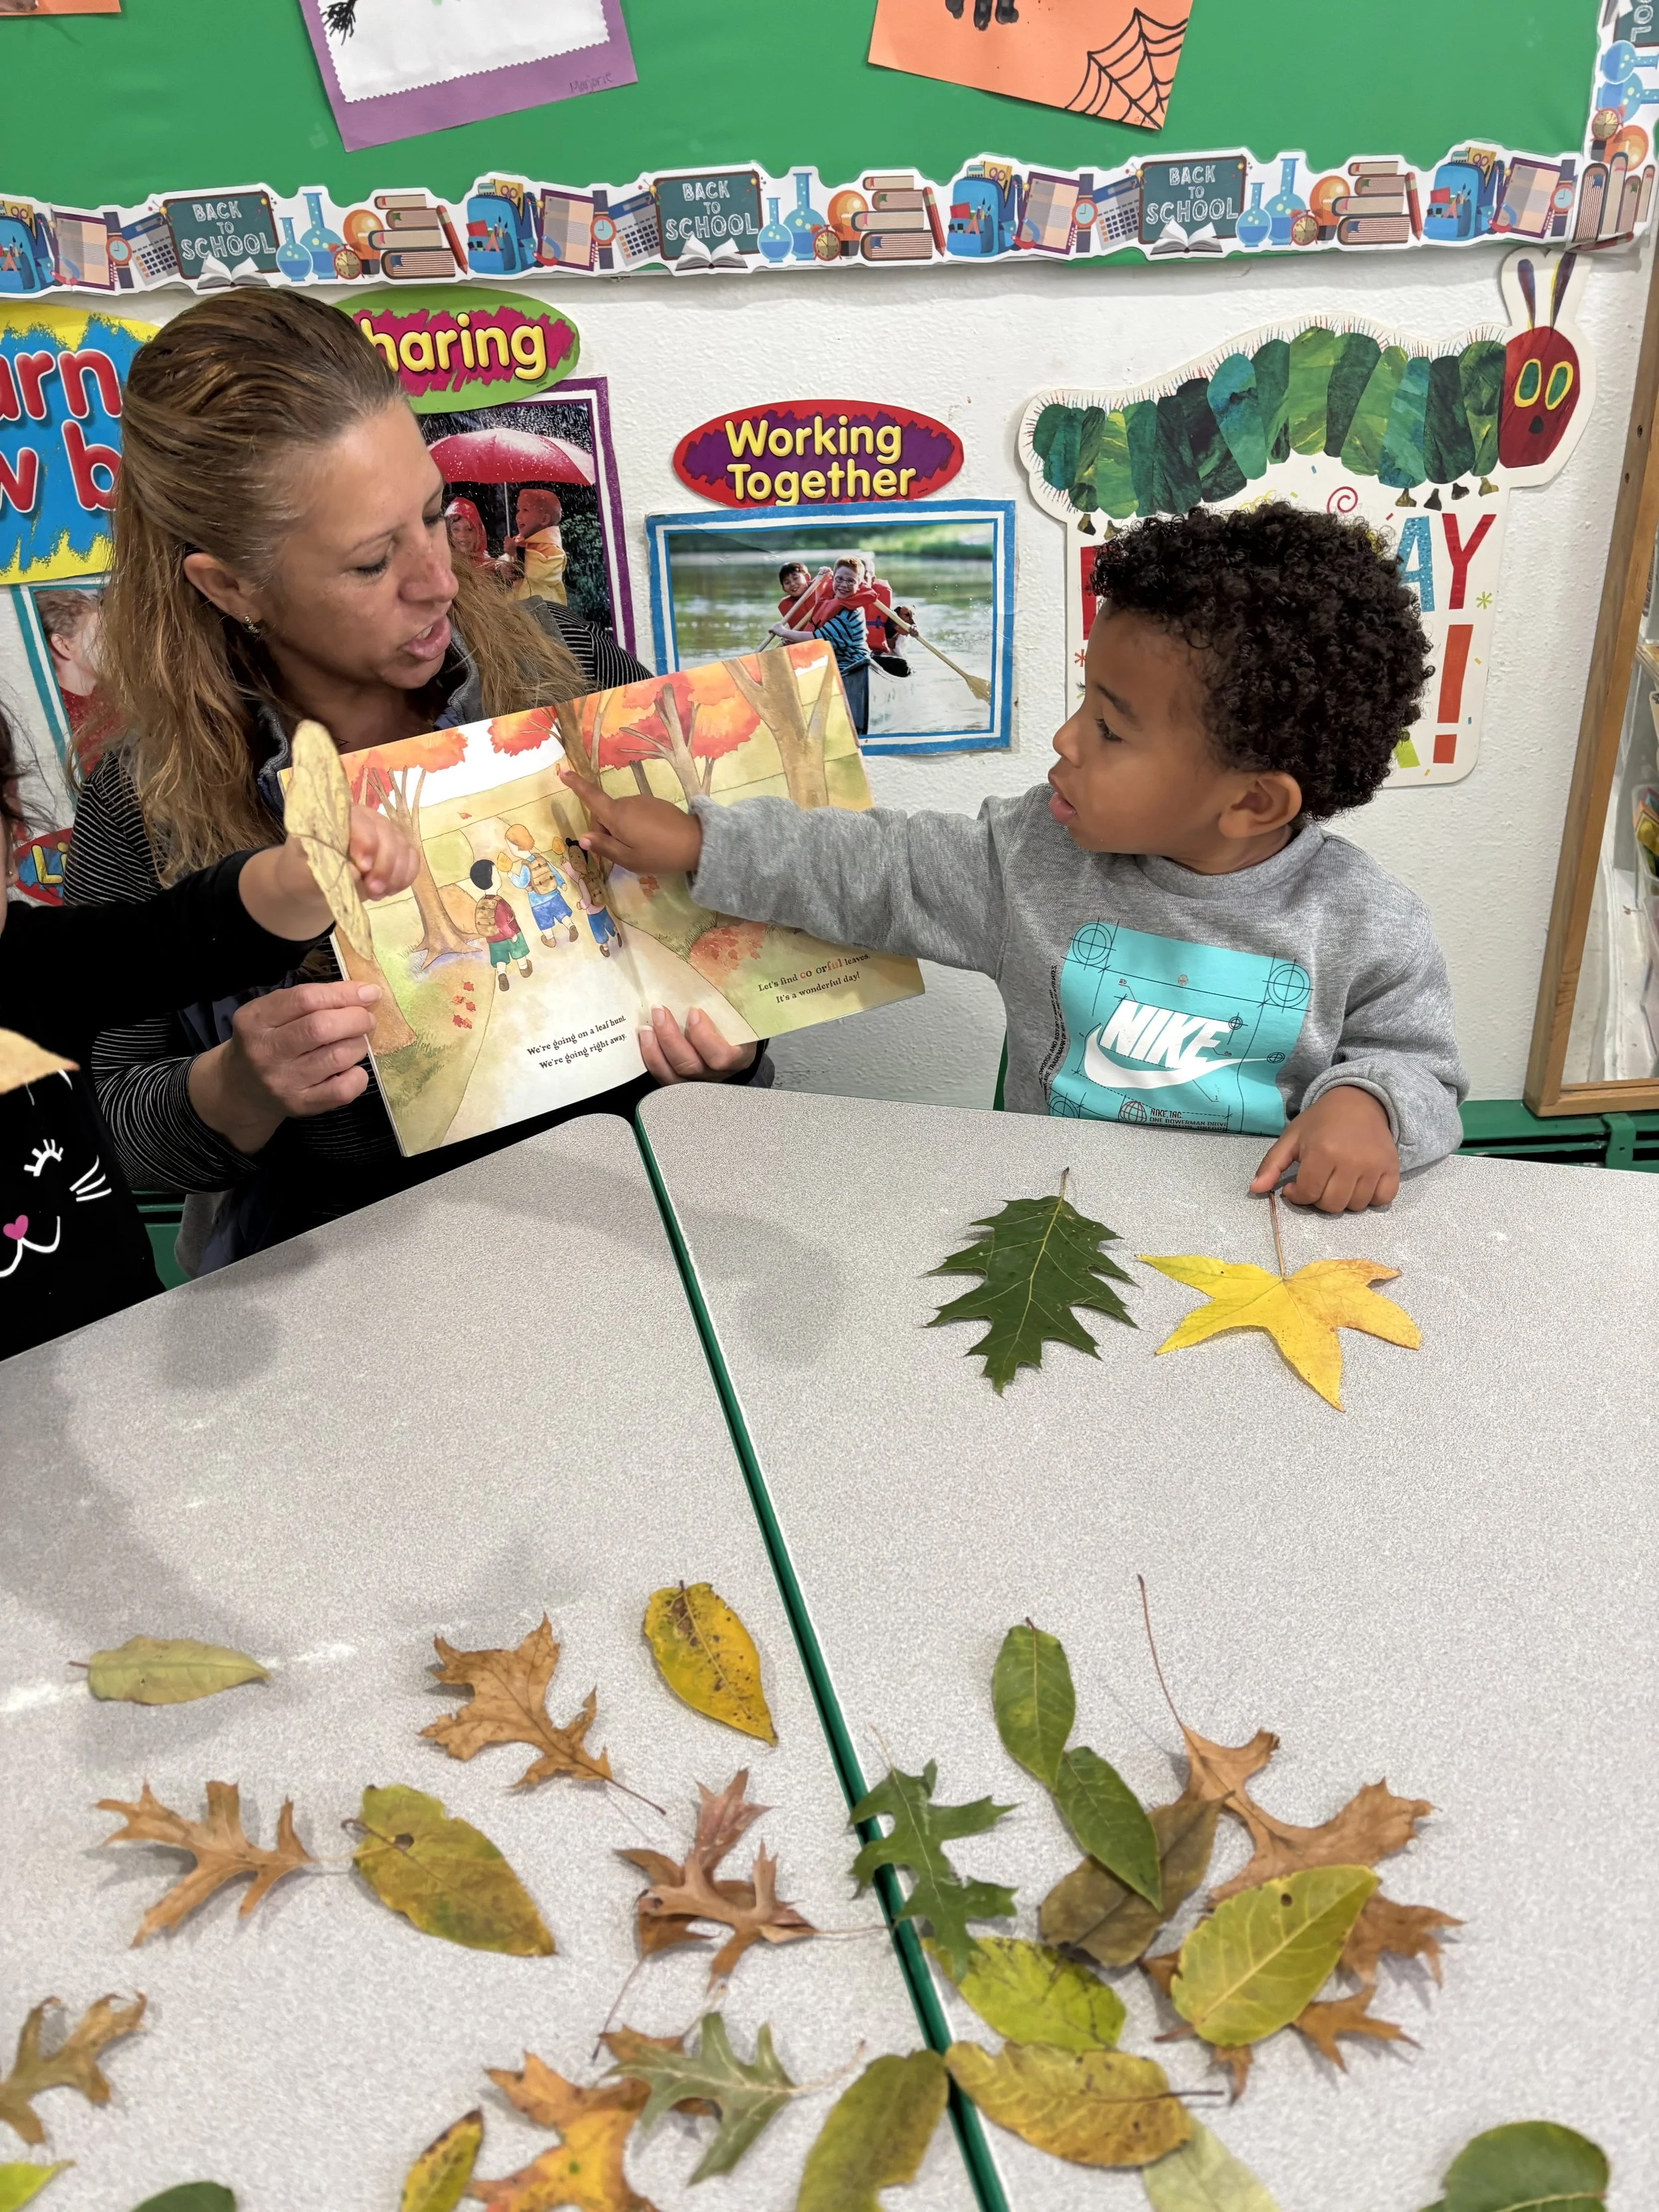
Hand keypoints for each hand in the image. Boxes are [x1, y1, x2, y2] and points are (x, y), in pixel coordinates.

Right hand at [188, 979, 381, 1154]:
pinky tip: (353, 1068)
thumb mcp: (272, 1012)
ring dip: (358, 1045)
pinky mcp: (299, 1105)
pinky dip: (358, 1076)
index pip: (305, 999)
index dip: (343, 993)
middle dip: (356, 1019)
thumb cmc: (267, 1040)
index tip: (368, 993)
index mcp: (256, 1019)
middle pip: (321, 1028)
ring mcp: (282, 1081)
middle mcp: (266, 1051)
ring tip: (357, 1042)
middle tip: (366, 1019)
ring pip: (336, 1057)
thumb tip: (364, 993)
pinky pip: (342, 1090)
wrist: (242, 1087)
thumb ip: (310, 999)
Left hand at [249, 805, 419, 939]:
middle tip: (373, 891)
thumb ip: (325, 869)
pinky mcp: (397, 850)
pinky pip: (412, 860)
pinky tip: (390, 890)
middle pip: (387, 834)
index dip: (366, 842)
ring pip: (403, 847)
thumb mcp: (304, 871)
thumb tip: (356, 873)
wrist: (314, 881)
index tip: (363, 868)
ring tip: (377, 894)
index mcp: (339, 816)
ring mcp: (385, 834)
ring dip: (395, 874)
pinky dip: (405, 877)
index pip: (360, 820)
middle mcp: (366, 819)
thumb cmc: (304, 871)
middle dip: (384, 865)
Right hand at [560, 769, 702, 875]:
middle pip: (605, 814)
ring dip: (622, 829)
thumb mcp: (628, 859)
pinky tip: (651, 840)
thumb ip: (604, 847)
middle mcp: (627, 802)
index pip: (591, 797)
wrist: (696, 843)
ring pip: (621, 815)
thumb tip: (582, 839)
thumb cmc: (658, 854)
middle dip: (606, 831)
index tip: (563, 772)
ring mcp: (643, 800)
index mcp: (617, 815)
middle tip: (622, 854)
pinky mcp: (655, 803)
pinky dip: (635, 825)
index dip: (576, 785)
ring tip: (640, 849)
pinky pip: (636, 813)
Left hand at [638, 1005, 756, 1086]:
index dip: (704, 1037)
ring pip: (672, 1076)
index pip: (721, 1057)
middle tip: (659, 1011)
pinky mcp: (679, 1083)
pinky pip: (661, 1077)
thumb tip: (712, 965)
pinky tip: (643, 1040)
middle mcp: (717, 1075)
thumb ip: (729, 1003)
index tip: (694, 1011)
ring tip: (645, 1028)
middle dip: (670, 1039)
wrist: (734, 1044)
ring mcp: (696, 1082)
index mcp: (738, 1057)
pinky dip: (650, 1058)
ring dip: (655, 1051)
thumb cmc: (735, 1024)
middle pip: (691, 1066)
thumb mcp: (739, 1015)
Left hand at [1249, 1085, 1399, 1212]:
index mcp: (1322, 1152)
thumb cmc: (1322, 1121)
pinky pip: (1383, 1200)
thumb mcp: (1292, 1137)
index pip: (1308, 1194)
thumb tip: (1254, 1190)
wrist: (1360, 1101)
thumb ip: (1271, 1164)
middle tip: (1318, 1182)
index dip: (1297, 1194)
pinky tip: (1360, 1184)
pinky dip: (1371, 1198)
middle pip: (1332, 1205)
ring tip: (1337, 1181)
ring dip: (1343, 1200)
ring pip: (1356, 1206)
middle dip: (1319, 1199)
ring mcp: (1374, 1166)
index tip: (1295, 1185)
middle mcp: (1350, 1162)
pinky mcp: (1392, 1168)